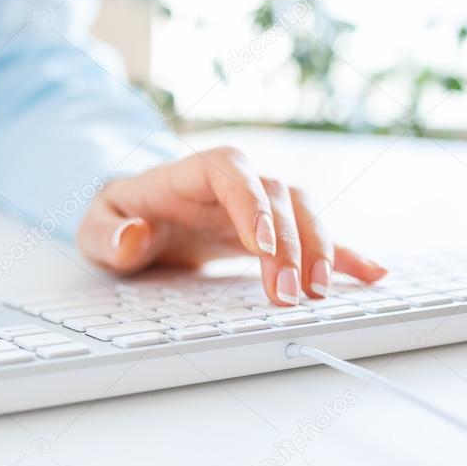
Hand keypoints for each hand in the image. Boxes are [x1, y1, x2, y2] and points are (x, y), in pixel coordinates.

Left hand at [77, 146, 385, 304]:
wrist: (133, 219)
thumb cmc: (118, 220)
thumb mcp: (95, 228)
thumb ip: (108, 234)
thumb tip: (133, 236)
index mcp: (191, 173)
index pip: (231, 172)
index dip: (250, 205)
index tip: (260, 246)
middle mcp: (233, 183)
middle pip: (276, 197)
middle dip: (288, 244)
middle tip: (290, 293)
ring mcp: (257, 205)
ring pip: (303, 212)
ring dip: (319, 249)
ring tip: (320, 292)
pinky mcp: (272, 231)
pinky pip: (314, 236)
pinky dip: (344, 254)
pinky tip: (372, 274)